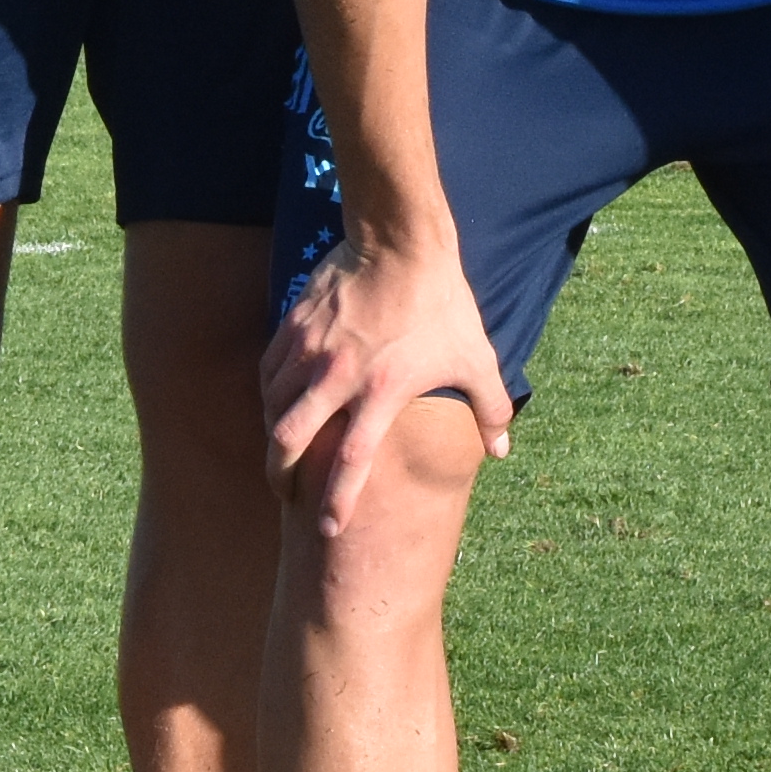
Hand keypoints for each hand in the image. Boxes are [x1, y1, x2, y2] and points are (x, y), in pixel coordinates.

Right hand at [257, 233, 511, 539]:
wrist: (400, 241)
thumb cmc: (441, 303)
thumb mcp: (476, 358)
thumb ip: (490, 409)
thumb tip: (502, 450)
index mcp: (381, 394)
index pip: (350, 463)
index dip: (336, 502)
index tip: (327, 530)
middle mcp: (337, 379)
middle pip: (288, 441)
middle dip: (280, 475)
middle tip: (284, 492)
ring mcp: (310, 351)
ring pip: (271, 406)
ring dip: (272, 436)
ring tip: (279, 452)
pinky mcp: (294, 326)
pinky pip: (269, 371)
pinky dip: (269, 394)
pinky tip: (275, 402)